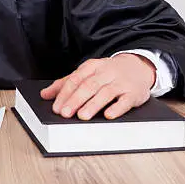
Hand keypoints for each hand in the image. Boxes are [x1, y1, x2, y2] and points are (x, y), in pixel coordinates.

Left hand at [40, 54, 155, 119]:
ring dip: (93, 105)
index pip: (76, 79)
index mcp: (92, 67)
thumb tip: (45, 94)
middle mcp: (106, 73)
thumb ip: (66, 83)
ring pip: (105, 93)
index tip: (56, 107)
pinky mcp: (133, 93)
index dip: (65, 93)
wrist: (139, 66)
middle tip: (65, 113)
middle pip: (89, 86)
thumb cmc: (108, 73)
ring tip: (82, 116)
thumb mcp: (87, 73)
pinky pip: (126, 101)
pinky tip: (108, 115)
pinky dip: (117, 108)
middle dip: (76, 100)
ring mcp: (121, 82)